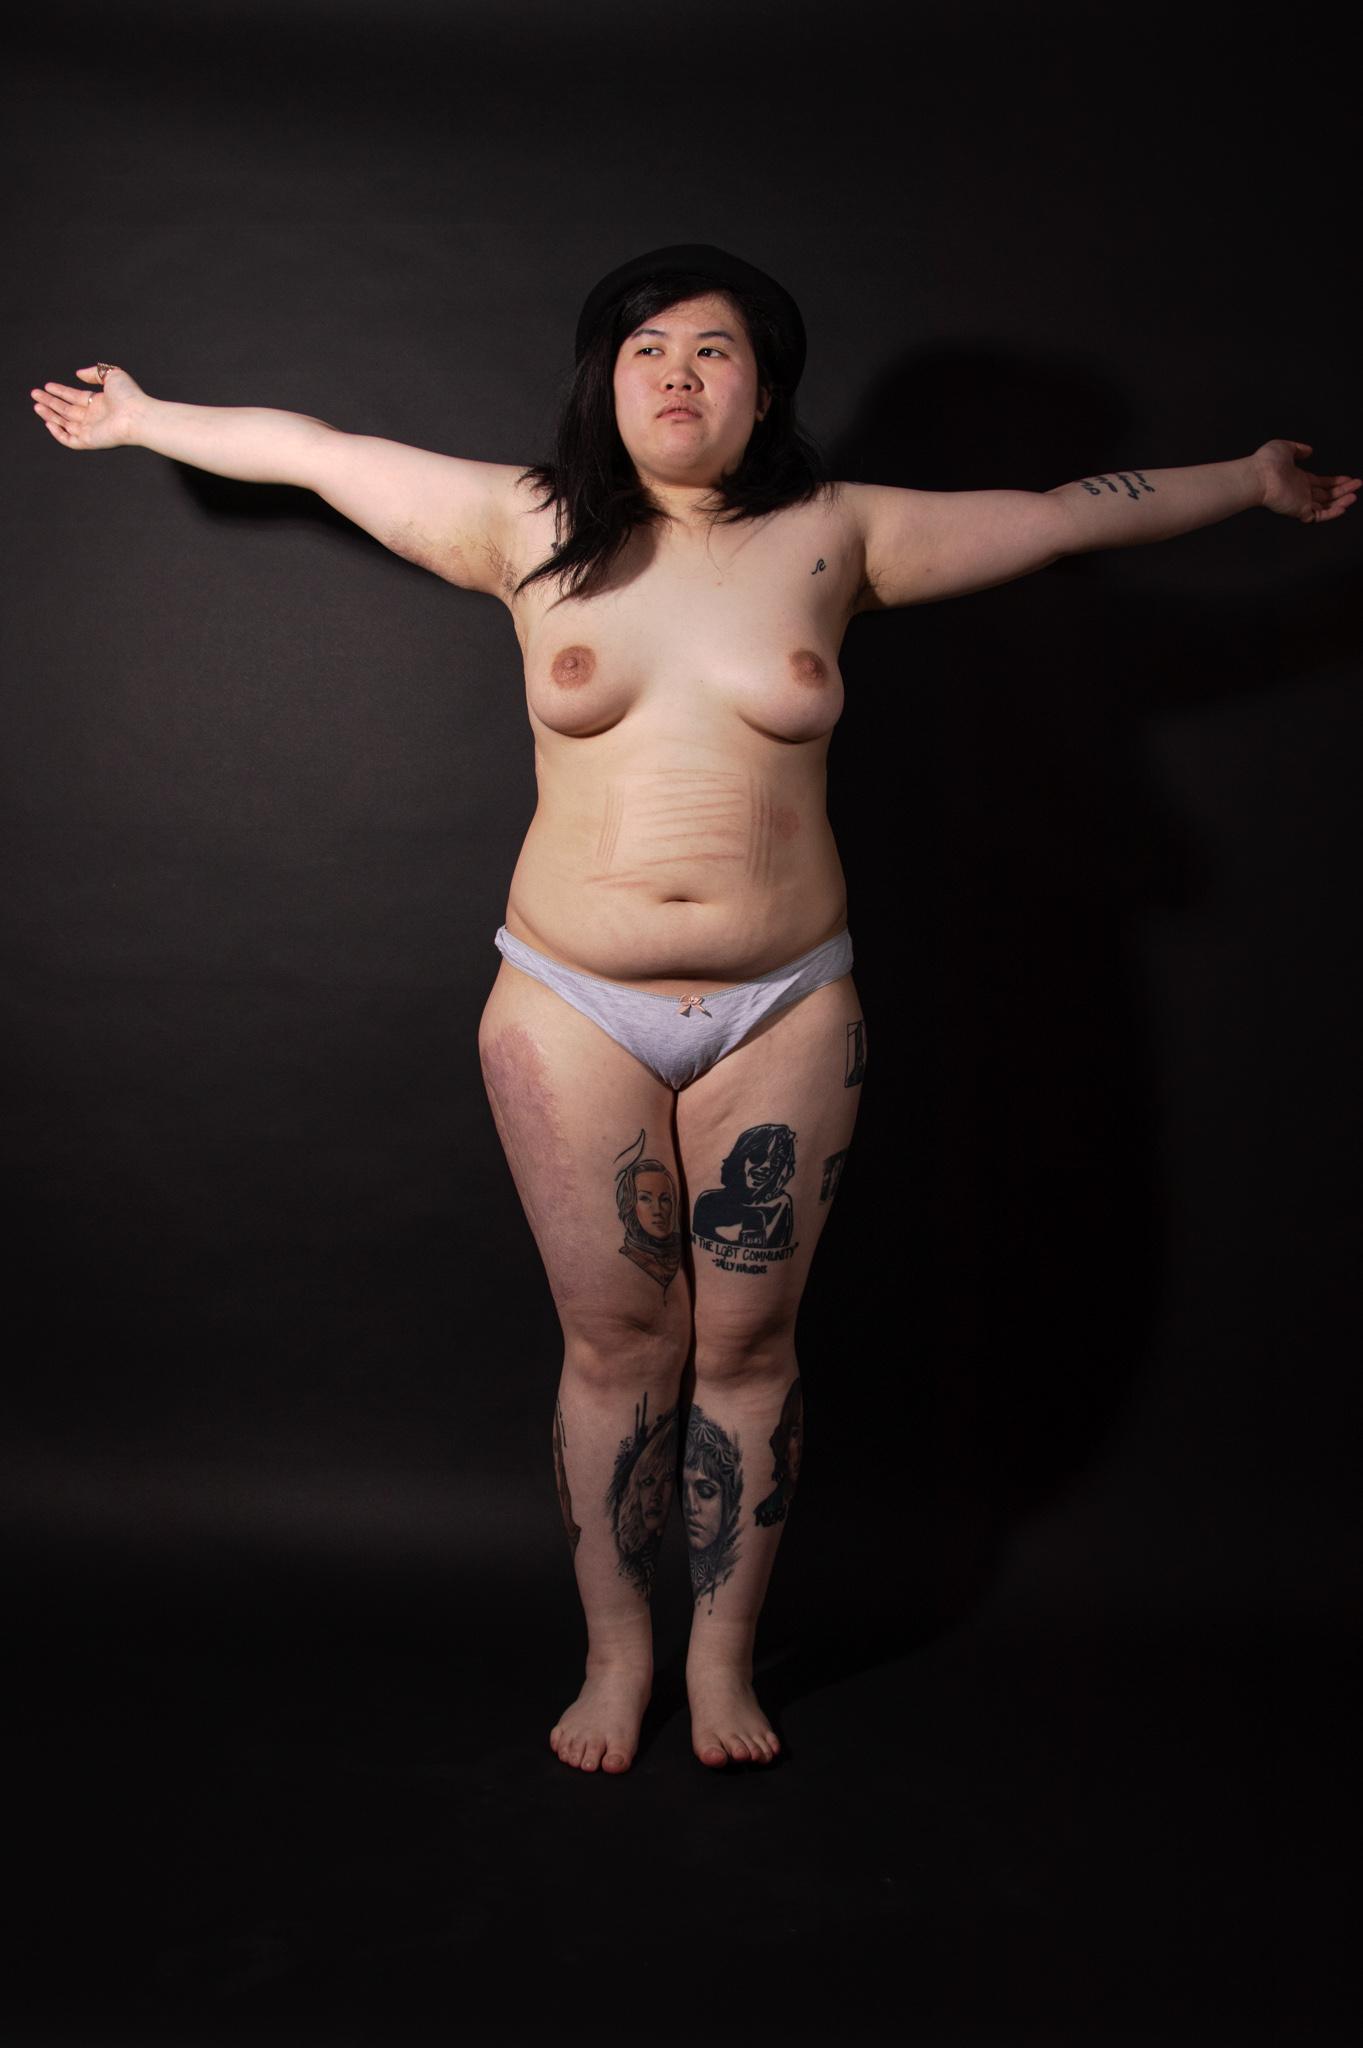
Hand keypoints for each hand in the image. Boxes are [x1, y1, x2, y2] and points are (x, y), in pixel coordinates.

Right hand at [29, 362, 146, 450]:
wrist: (137, 415)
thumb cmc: (129, 396)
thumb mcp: (111, 374)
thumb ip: (94, 372)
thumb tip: (77, 374)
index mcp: (100, 404)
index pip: (75, 398)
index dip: (61, 392)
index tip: (47, 386)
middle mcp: (94, 418)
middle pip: (67, 410)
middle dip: (50, 402)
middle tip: (35, 394)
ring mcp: (91, 430)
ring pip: (65, 424)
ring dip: (49, 415)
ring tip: (37, 405)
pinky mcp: (89, 441)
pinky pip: (69, 440)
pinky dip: (58, 433)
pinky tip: (48, 422)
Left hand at [1252, 438, 1359, 523]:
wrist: (1258, 475)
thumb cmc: (1267, 462)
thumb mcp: (1285, 448)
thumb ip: (1298, 449)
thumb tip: (1309, 450)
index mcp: (1298, 479)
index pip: (1321, 483)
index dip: (1335, 481)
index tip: (1348, 478)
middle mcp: (1301, 492)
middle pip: (1326, 494)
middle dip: (1343, 490)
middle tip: (1357, 485)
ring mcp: (1300, 502)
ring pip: (1325, 506)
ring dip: (1341, 502)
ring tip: (1354, 496)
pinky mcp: (1299, 510)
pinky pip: (1318, 516)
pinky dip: (1331, 514)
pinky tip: (1343, 507)